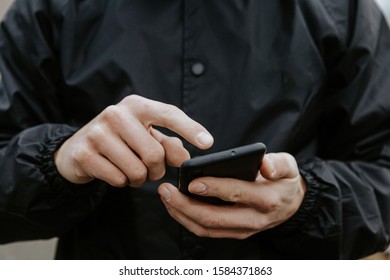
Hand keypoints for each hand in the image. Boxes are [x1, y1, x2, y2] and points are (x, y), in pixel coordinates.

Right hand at [54, 95, 213, 186]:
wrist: (77, 149)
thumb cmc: (121, 141)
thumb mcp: (146, 137)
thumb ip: (169, 145)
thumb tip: (185, 158)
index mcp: (136, 105)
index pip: (169, 114)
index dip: (191, 129)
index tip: (208, 143)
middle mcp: (116, 114)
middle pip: (155, 154)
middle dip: (156, 170)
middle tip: (149, 170)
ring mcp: (98, 133)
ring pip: (137, 170)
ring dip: (139, 179)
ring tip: (130, 170)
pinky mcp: (84, 153)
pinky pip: (118, 179)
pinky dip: (122, 182)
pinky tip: (114, 172)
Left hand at [158, 152, 306, 238]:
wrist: (290, 204)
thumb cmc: (283, 180)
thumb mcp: (288, 166)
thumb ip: (278, 164)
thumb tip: (265, 165)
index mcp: (266, 199)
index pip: (236, 194)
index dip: (213, 188)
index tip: (191, 182)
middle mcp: (253, 219)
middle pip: (214, 218)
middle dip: (185, 205)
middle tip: (165, 190)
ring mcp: (242, 229)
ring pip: (206, 228)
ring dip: (181, 214)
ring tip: (165, 197)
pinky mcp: (233, 232)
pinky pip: (206, 230)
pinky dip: (187, 219)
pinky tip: (175, 205)